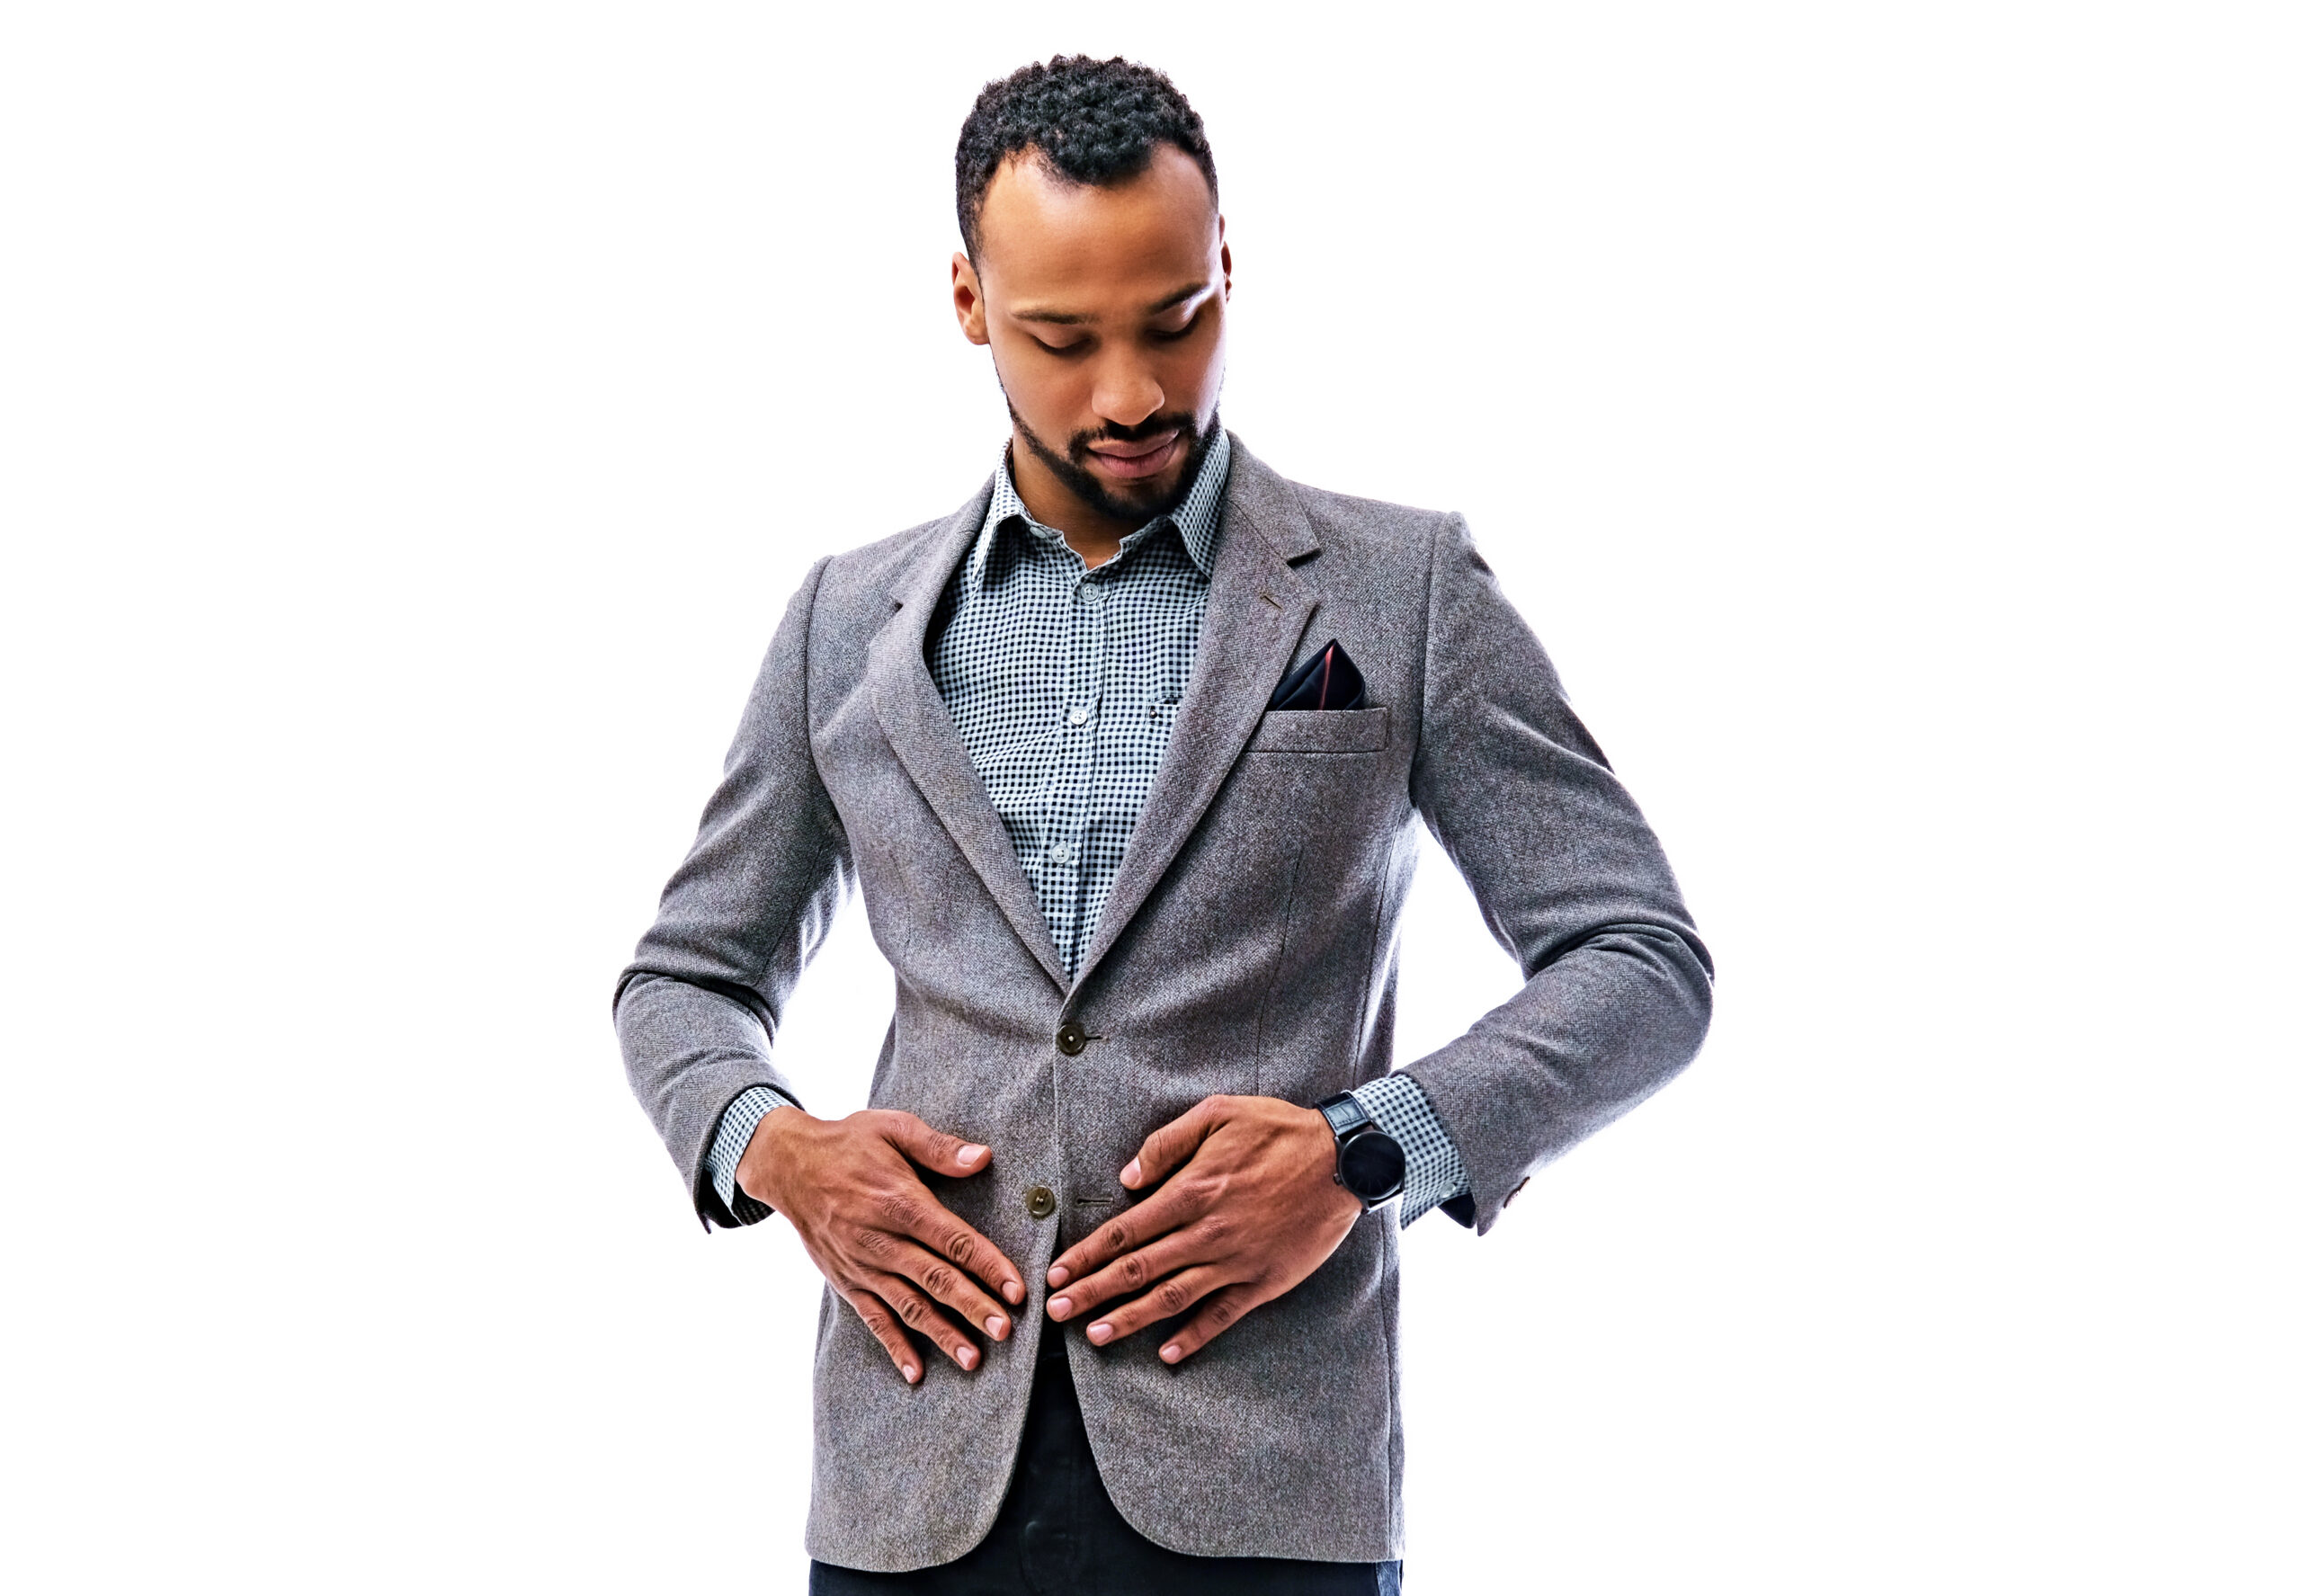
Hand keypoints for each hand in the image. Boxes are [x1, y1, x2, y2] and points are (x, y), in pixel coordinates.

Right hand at [740, 1107, 1026, 1383]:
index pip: (952, 1239)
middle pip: (935, 1279)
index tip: (1016, 1289)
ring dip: (942, 1334)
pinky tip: (916, 1373)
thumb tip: (983, 1157)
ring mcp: (863, 1266)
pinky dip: (894, 1347)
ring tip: (974, 1359)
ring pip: (909, 1306)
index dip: (987, 1265)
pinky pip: (874, 1319)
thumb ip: (938, 1147)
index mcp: (899, 1201)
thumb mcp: (893, 1127)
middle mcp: (881, 1240)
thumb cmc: (849, 1142)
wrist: (789, 1164)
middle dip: (973, 1308)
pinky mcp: (847, 1281)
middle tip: (1006, 1331)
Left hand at [1043, 1095, 1362, 1364]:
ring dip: (1129, 1319)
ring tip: (1095, 1335)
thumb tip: (1128, 1178)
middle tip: (1056, 1313)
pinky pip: (1222, 1316)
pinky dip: (1193, 1337)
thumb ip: (1167, 1143)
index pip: (1124, 1231)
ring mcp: (1236, 1262)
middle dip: (1091, 1293)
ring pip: (1171, 1298)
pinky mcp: (1264, 1282)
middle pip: (1137, 1270)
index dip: (1086, 1255)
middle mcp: (1207, 1232)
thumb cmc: (1279, 1130)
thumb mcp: (1219, 1113)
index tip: (1057, 1273)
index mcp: (1192, 1190)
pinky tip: (1167, 1354)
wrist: (1346, 1160)